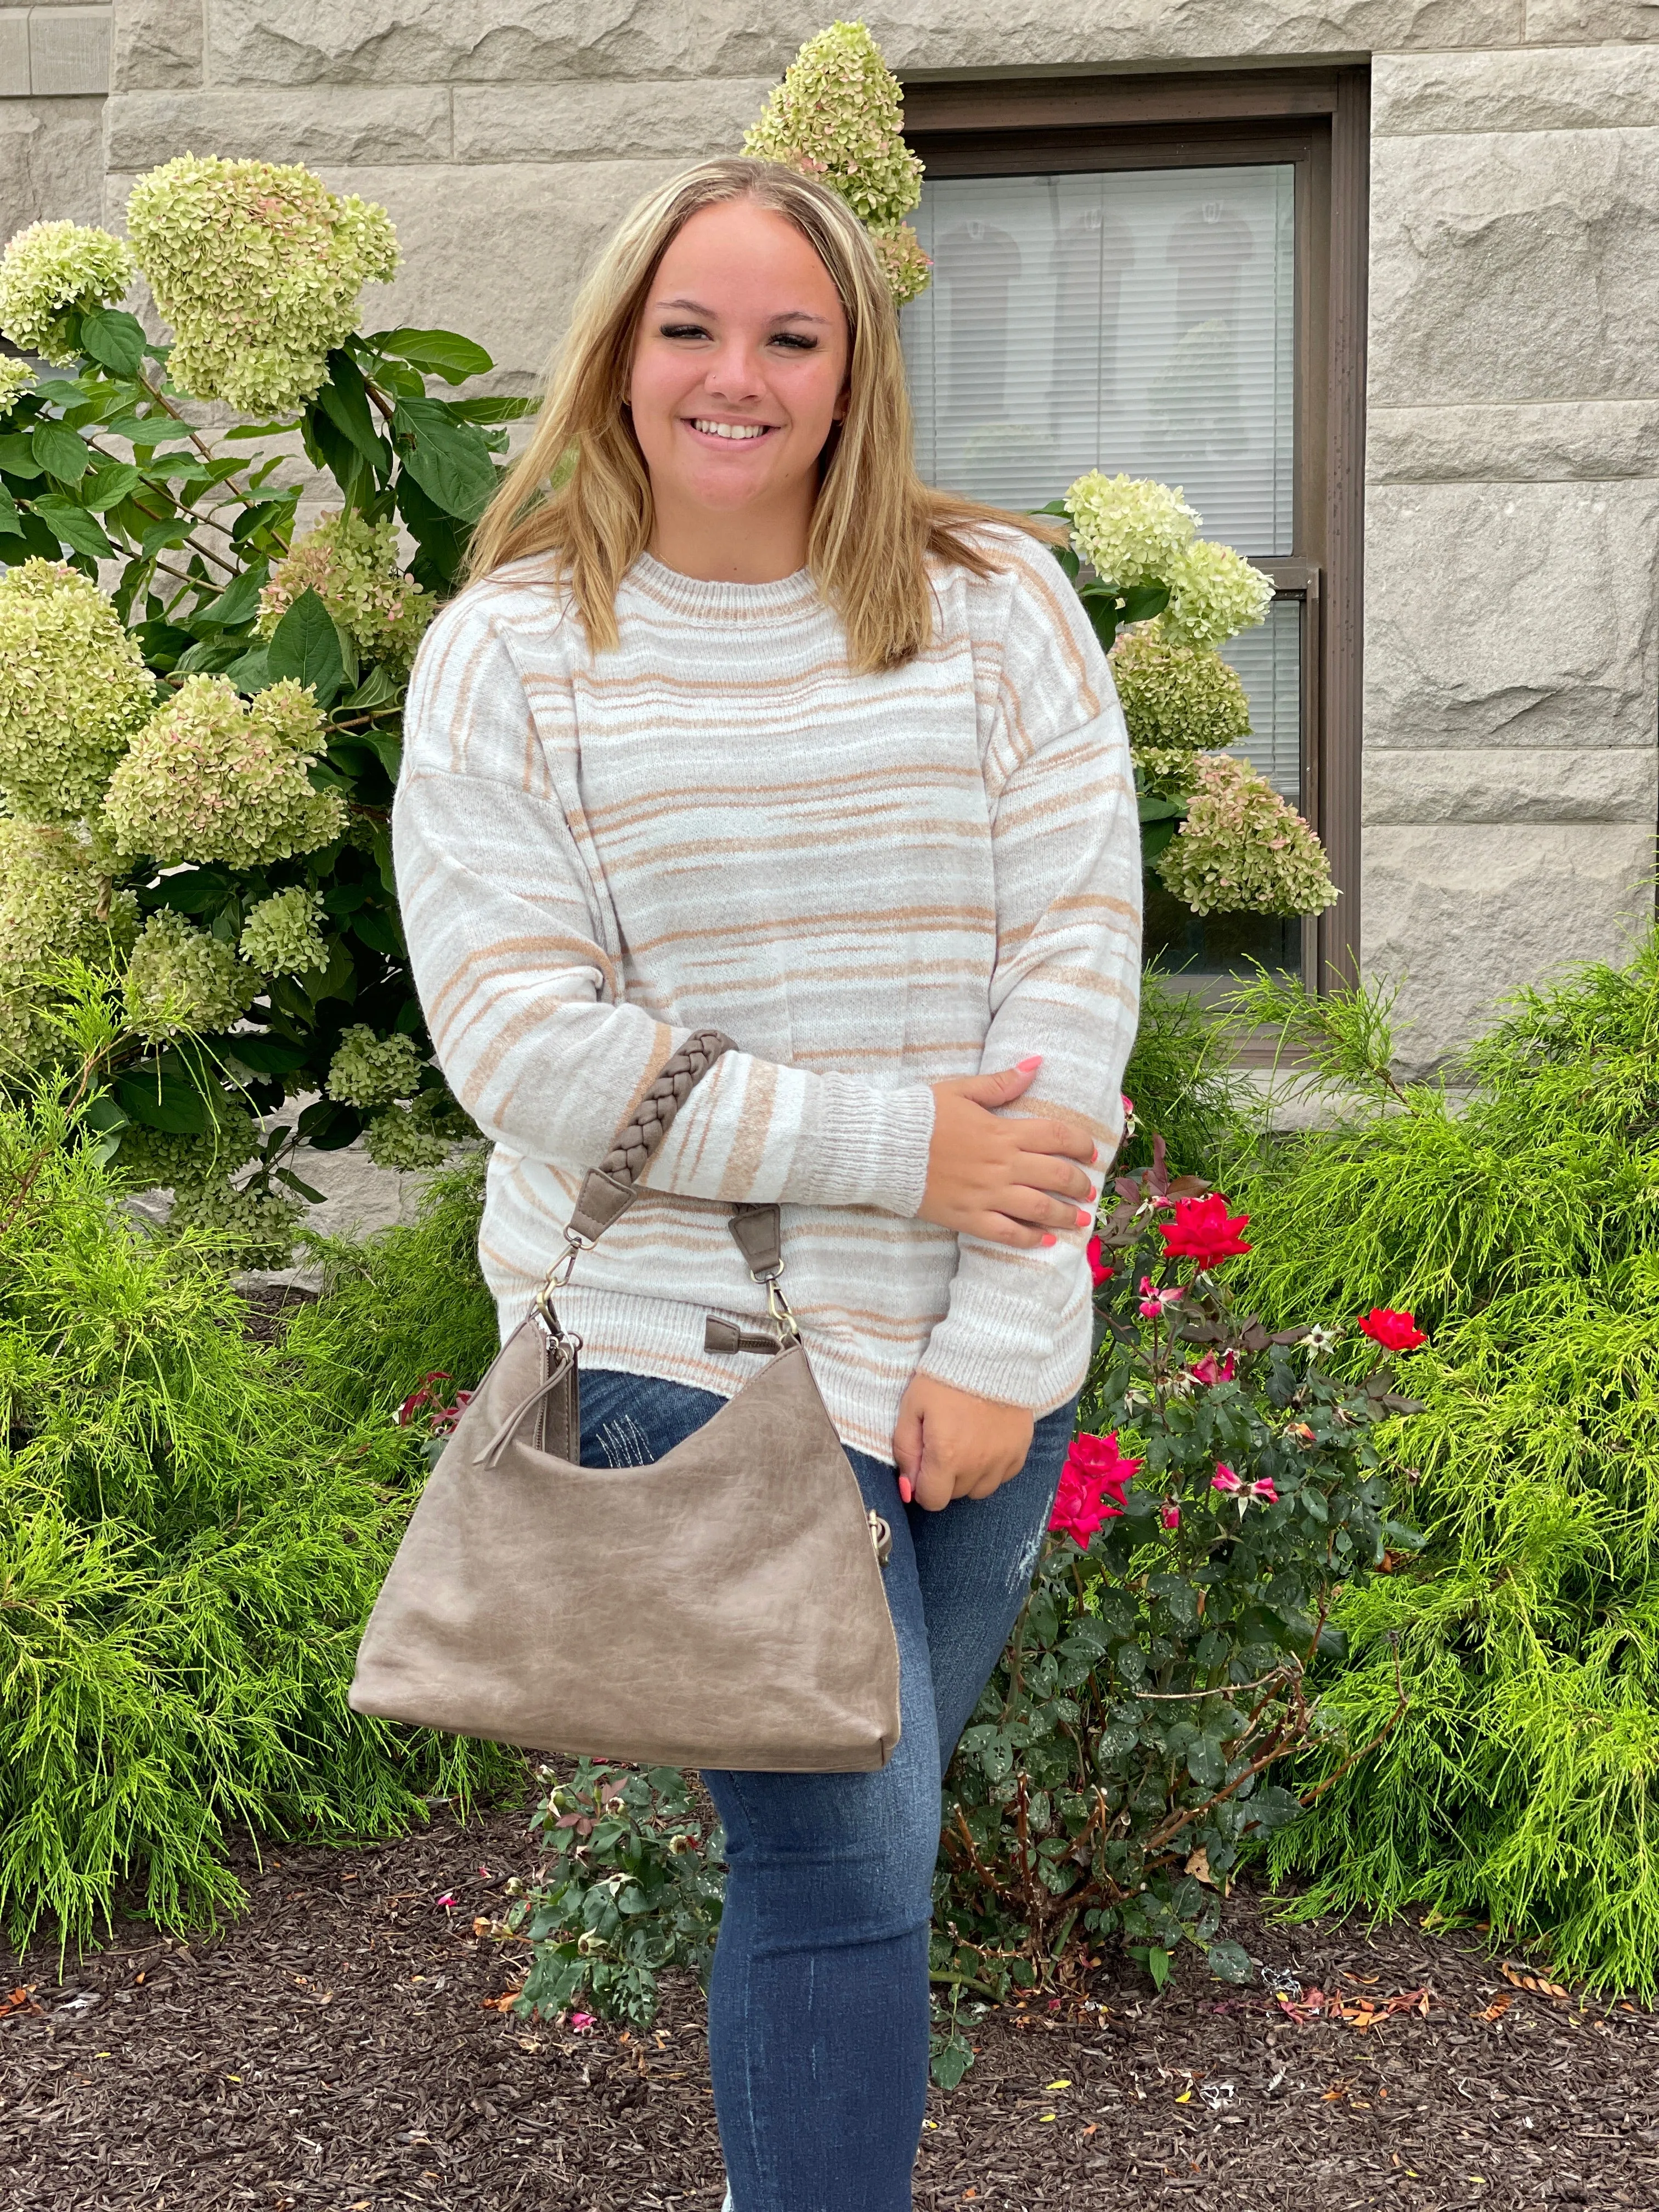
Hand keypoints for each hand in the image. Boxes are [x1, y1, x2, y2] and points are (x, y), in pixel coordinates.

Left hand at [892, 1374, 1035, 1509]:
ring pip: (980, 1490)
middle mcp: (977, 1466)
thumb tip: (908, 1487)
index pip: (932, 1500)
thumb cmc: (942, 1380)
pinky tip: (985, 1444)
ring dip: (968, 1477)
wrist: (989, 1353)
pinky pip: (1003, 1476)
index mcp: (946, 1457)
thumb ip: (906, 1450)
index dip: (923, 1487)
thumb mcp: (911, 1409)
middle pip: (955, 1495)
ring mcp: (1003, 1460)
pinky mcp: (1021, 1450)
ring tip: (965, 1446)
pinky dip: (991, 1468)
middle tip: (943, 1446)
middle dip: (944, 1478)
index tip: (923, 1466)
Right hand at [919, 1057, 1097, 1247]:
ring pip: (1038, 1207)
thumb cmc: (919, 1116)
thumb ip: (1001, 1082)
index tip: (1092, 1151)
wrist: (881, 1147)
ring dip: (1065, 1215)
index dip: (1081, 1144)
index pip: (1057, 1135)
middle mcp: (1001, 1164)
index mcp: (1002, 1131)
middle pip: (1056, 1175)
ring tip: (1079, 1221)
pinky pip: (1006, 1233)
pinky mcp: (967, 1217)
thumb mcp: (960, 1090)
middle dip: (1080, 1184)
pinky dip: (1029, 1239)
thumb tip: (1036, 1063)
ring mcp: (985, 1193)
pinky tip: (1043, 1241)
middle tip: (1088, 1190)